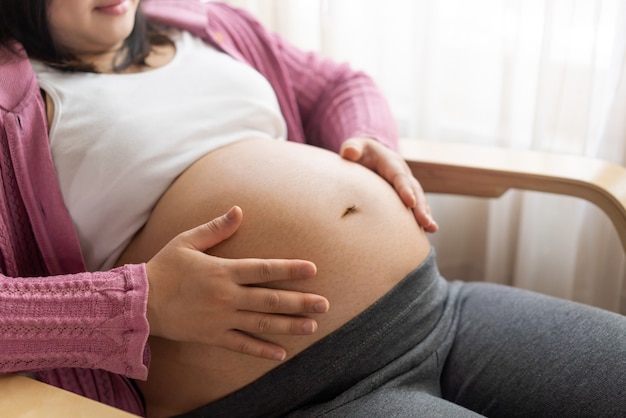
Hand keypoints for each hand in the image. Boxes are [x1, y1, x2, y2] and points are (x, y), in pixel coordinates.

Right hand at [145, 206, 328, 360]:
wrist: (140, 302)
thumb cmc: (165, 268)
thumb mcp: (188, 241)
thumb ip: (216, 228)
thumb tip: (238, 211)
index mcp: (223, 271)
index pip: (263, 269)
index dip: (289, 269)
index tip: (312, 269)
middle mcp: (226, 296)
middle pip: (270, 300)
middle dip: (300, 302)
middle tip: (324, 304)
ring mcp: (221, 319)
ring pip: (261, 324)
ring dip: (289, 326)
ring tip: (312, 326)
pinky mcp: (212, 336)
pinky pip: (241, 345)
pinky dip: (261, 350)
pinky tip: (281, 353)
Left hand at [340, 137, 437, 232]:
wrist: (369, 154)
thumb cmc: (359, 152)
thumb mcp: (354, 146)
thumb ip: (351, 148)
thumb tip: (349, 152)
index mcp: (391, 163)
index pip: (399, 176)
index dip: (405, 189)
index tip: (410, 203)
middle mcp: (403, 174)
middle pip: (414, 190)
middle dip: (420, 206)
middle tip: (425, 222)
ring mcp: (407, 185)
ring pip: (419, 199)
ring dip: (425, 214)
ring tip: (431, 228)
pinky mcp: (406, 195)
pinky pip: (416, 206)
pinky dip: (422, 217)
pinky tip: (428, 230)